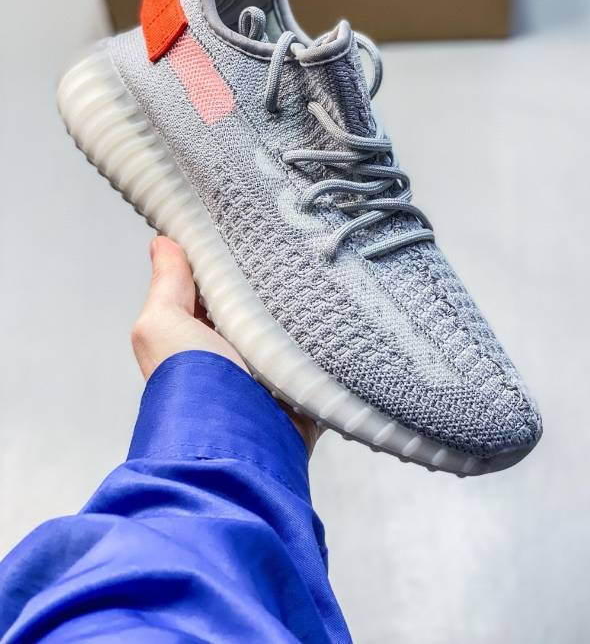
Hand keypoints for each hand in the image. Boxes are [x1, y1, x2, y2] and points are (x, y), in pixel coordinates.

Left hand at [131, 236, 321, 453]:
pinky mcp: (301, 391)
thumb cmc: (191, 383)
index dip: (225, 263)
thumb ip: (166, 285)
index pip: (213, 291)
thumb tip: (162, 244)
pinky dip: (329, 346)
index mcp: (196, 338)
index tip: (248, 232)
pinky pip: (321, 360)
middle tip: (293, 248)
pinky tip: (340, 318)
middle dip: (271, 285)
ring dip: (303, 314)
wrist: (235, 444)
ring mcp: (268, 375)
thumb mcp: (162, 325)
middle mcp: (232, 356)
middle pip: (255, 309)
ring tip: (322, 276)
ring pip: (290, 332)